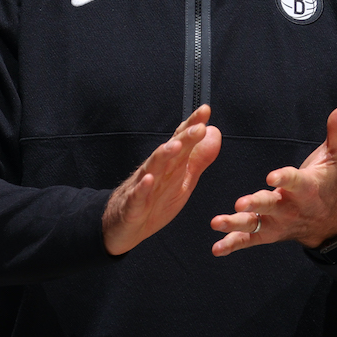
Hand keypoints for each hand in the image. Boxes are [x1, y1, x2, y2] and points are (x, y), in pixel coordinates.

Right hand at [103, 105, 220, 254]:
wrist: (122, 226)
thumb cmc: (154, 200)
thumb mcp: (182, 180)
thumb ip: (198, 158)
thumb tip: (214, 132)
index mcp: (170, 165)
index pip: (181, 140)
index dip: (192, 125)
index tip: (205, 110)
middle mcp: (156, 171)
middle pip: (170, 151)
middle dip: (184, 138)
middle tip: (198, 127)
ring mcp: (142, 187)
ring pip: (152, 167)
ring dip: (163, 156)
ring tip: (175, 146)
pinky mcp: (132, 206)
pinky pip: (137, 196)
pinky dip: (142, 188)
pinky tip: (149, 179)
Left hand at [211, 102, 336, 256]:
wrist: (331, 218)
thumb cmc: (330, 180)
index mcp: (306, 187)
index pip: (294, 181)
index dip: (284, 179)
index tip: (272, 177)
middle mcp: (290, 207)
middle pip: (271, 205)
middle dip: (256, 204)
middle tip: (241, 203)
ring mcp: (277, 222)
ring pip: (256, 225)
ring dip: (236, 225)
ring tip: (218, 223)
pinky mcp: (268, 233)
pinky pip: (249, 240)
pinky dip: (232, 244)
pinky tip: (216, 248)